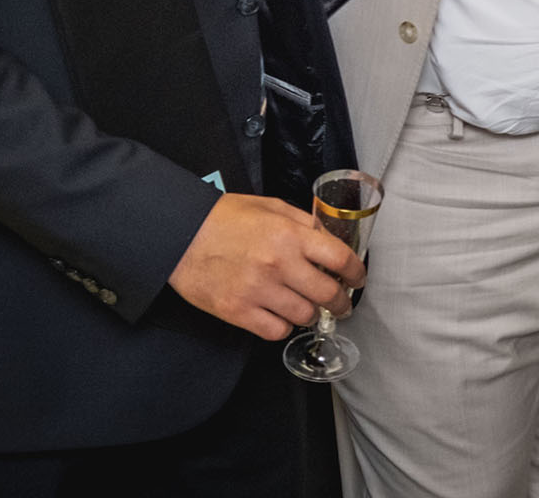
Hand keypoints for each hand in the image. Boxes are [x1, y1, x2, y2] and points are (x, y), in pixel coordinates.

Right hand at [166, 192, 366, 339]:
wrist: (180, 236)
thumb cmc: (224, 217)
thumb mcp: (270, 206)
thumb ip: (302, 222)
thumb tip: (328, 237)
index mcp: (290, 235)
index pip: (339, 258)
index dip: (356, 272)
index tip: (357, 279)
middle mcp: (279, 265)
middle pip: (327, 294)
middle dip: (341, 302)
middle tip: (341, 304)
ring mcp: (259, 291)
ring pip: (304, 316)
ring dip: (311, 314)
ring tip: (309, 309)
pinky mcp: (238, 312)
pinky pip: (276, 331)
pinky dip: (283, 327)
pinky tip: (281, 317)